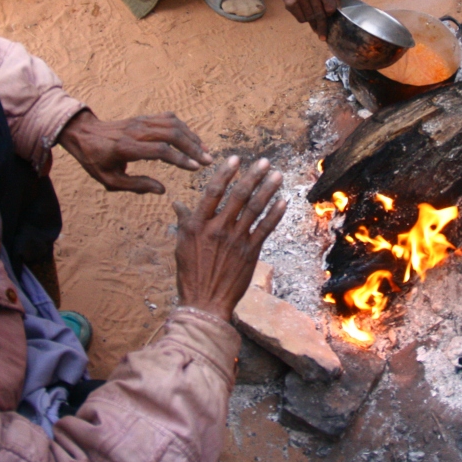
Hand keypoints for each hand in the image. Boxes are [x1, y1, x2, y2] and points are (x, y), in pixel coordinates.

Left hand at [58, 110, 211, 193]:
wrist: (84, 134)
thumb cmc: (95, 160)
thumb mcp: (110, 180)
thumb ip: (137, 185)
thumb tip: (162, 189)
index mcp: (127, 148)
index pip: (160, 150)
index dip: (180, 159)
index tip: (195, 168)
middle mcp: (136, 131)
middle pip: (172, 134)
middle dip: (193, 147)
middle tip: (207, 160)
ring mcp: (141, 122)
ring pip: (173, 124)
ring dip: (192, 137)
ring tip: (204, 151)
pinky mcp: (144, 118)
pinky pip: (168, 118)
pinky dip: (184, 128)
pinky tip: (192, 139)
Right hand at [173, 156, 286, 322]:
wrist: (205, 303)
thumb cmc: (191, 275)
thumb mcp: (181, 246)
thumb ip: (184, 222)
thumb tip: (178, 204)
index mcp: (198, 225)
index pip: (212, 192)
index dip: (225, 173)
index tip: (235, 158)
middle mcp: (218, 229)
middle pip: (238, 196)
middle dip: (253, 176)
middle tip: (264, 162)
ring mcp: (236, 240)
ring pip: (255, 209)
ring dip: (268, 190)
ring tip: (277, 175)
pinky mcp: (250, 252)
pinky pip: (265, 229)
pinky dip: (275, 214)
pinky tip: (283, 201)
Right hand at [214, 0, 338, 38]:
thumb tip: (339, 10)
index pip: (330, 8)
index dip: (330, 13)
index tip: (329, 15)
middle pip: (320, 16)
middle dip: (322, 27)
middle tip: (323, 36)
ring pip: (310, 19)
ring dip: (312, 22)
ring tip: (312, 20)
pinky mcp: (290, 4)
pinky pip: (300, 19)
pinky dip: (304, 19)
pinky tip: (303, 11)